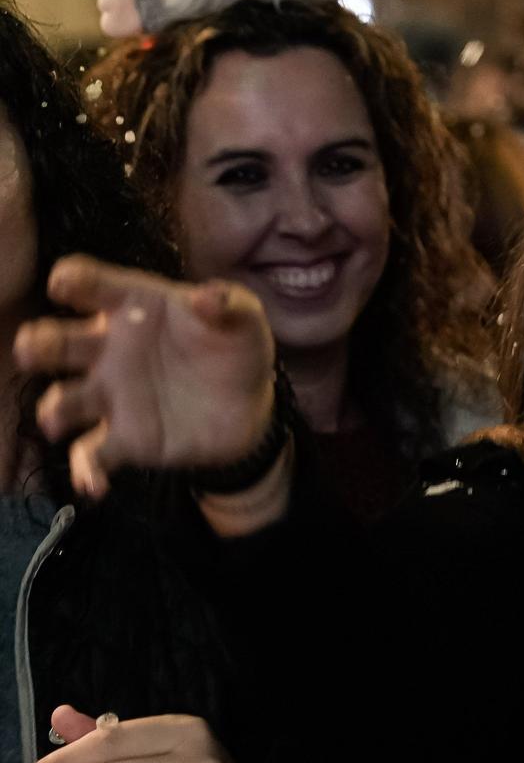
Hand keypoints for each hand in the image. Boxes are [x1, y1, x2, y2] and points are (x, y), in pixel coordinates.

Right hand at [13, 256, 274, 498]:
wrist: (250, 407)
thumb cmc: (234, 349)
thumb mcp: (243, 318)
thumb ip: (230, 303)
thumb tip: (208, 297)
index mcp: (134, 308)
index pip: (91, 285)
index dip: (73, 279)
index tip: (64, 283)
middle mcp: (109, 349)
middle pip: (56, 342)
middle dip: (37, 343)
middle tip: (33, 348)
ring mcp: (110, 395)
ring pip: (61, 400)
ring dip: (53, 409)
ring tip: (57, 419)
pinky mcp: (123, 438)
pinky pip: (90, 455)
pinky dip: (87, 470)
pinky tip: (95, 483)